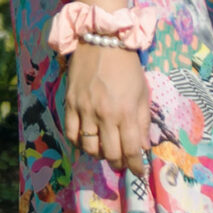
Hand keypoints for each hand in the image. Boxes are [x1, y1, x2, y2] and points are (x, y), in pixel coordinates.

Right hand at [64, 45, 149, 174]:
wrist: (102, 40)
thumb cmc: (127, 66)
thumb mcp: (143, 92)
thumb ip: (143, 121)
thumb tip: (142, 147)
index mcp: (126, 112)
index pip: (130, 150)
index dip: (135, 166)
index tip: (138, 171)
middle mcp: (104, 115)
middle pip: (110, 153)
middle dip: (118, 164)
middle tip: (122, 163)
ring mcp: (84, 110)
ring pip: (88, 148)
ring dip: (98, 155)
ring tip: (105, 151)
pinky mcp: (69, 104)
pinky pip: (71, 134)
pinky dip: (79, 143)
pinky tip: (86, 142)